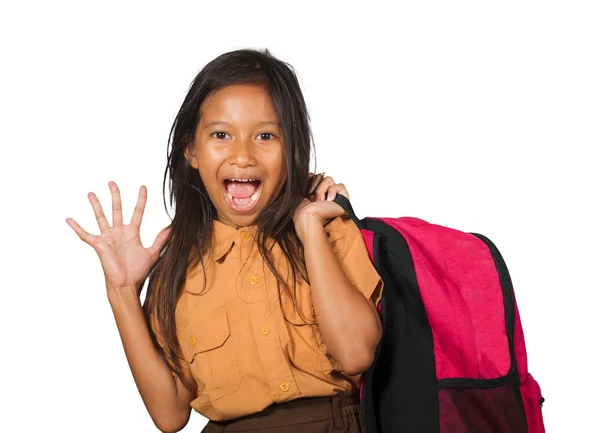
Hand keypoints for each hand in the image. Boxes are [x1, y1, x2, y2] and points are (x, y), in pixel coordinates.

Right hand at [66, 181, 170, 295]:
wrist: (126, 284)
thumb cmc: (138, 271)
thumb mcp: (153, 253)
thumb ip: (161, 239)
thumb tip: (174, 228)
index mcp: (132, 232)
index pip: (137, 212)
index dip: (141, 200)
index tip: (143, 187)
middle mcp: (119, 232)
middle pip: (117, 209)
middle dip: (115, 196)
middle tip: (112, 182)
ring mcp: (108, 237)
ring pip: (101, 217)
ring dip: (96, 206)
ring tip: (91, 194)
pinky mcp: (99, 245)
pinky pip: (85, 235)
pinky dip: (77, 227)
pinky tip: (69, 219)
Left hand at [293, 173, 347, 241]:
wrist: (308, 219)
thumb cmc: (301, 212)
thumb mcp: (296, 195)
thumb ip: (302, 184)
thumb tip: (309, 173)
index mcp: (313, 195)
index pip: (315, 178)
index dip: (310, 180)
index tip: (305, 189)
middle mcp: (324, 196)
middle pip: (321, 177)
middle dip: (315, 185)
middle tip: (311, 197)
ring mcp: (334, 197)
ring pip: (328, 179)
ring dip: (321, 189)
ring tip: (319, 201)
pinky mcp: (343, 199)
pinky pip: (339, 185)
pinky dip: (332, 191)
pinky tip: (329, 201)